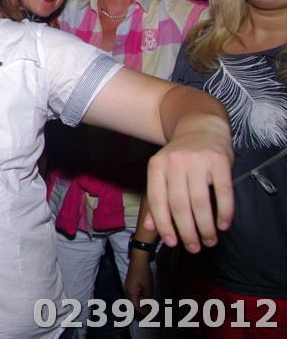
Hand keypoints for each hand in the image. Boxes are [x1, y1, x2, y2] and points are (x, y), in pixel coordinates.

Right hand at [124, 252, 153, 313]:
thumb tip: (148, 307)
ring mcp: (128, 286)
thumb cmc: (143, 273)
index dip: (143, 311)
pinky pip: (133, 293)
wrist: (138, 260)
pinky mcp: (130, 282)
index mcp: (131, 292)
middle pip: (133, 303)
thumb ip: (148, 298)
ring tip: (149, 304)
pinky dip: (139, 297)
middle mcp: (127, 290)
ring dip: (140, 302)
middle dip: (141, 308)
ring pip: (133, 298)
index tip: (150, 314)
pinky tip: (145, 296)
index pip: (136, 306)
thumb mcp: (148, 287)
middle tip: (150, 310)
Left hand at [144, 126, 233, 253]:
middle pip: (180, 205)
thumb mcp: (163, 173)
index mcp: (156, 166)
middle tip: (194, 247)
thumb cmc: (180, 157)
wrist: (201, 127)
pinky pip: (223, 193)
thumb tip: (150, 228)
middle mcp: (175, 162)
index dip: (164, 225)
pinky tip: (223, 225)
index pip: (158, 201)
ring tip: (209, 240)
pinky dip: (224, 213)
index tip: (172, 243)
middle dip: (187, 231)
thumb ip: (157, 199)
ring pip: (201, 202)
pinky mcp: (220, 161)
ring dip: (205, 227)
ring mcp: (198, 161)